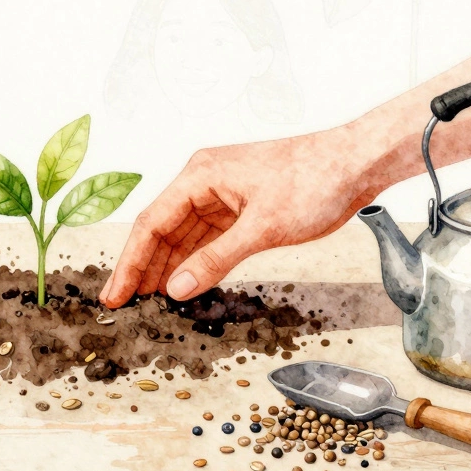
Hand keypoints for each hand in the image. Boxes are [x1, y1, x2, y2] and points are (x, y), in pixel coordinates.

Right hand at [100, 125, 376, 305]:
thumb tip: (176, 288)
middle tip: (126, 306)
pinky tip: (184, 283)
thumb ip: (215, 260)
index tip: (114, 295)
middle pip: (161, 230)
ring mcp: (222, 194)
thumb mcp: (262, 228)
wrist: (356, 164)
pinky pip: (207, 238)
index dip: (130, 263)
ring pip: (183, 236)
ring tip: (149, 302)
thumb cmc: (314, 182)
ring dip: (167, 267)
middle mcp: (204, 181)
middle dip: (143, 268)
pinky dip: (194, 261)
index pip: (151, 223)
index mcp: (200, 175)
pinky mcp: (241, 206)